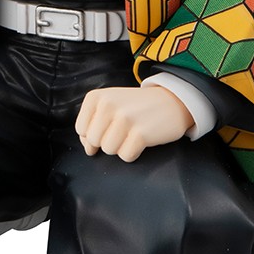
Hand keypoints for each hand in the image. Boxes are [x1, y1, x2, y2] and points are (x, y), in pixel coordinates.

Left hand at [75, 86, 193, 162]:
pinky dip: (133, 152)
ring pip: (108, 150)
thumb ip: (92, 124)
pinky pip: (126, 156)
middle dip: (107, 141)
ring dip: (121, 146)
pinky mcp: (140, 133)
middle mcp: (108, 105)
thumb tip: (88, 149)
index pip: (81, 129)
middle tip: (123, 129)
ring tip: (132, 132)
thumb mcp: (110, 106)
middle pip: (94, 141)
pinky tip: (142, 139)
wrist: (172, 101)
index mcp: (97, 97)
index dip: (93, 134)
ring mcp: (125, 118)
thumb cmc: (137, 106)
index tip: (109, 125)